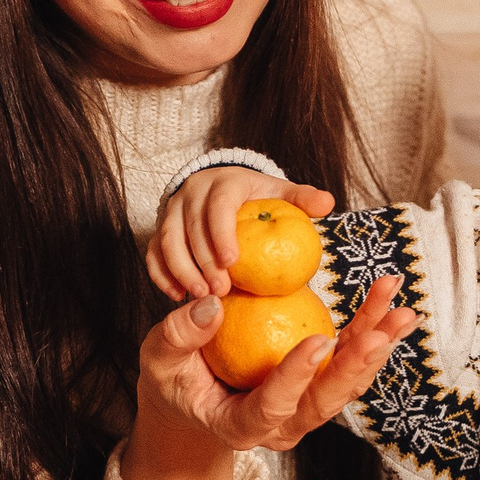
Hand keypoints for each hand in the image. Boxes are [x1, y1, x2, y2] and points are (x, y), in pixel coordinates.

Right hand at [125, 274, 415, 479]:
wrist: (193, 402)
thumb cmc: (174, 381)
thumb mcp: (160, 361)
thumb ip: (177, 336)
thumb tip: (210, 305)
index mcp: (239, 427)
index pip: (271, 408)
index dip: (296, 377)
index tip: (318, 340)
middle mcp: (281, 426)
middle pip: (325, 403)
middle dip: (356, 366)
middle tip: (381, 331)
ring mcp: (304, 409)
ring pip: (347, 383)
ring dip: (376, 345)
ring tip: (401, 310)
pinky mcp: (318, 387)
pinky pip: (349, 362)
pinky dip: (371, 332)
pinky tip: (391, 305)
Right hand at [147, 165, 336, 299]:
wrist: (222, 190)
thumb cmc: (257, 197)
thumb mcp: (279, 193)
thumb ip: (300, 199)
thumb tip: (327, 203)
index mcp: (223, 182)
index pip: (219, 205)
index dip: (222, 232)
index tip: (233, 262)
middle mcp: (192, 192)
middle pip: (190, 226)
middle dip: (202, 260)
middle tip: (220, 291)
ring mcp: (172, 210)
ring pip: (166, 239)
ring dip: (180, 269)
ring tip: (199, 296)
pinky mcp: (159, 228)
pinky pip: (153, 251)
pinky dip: (161, 274)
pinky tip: (177, 296)